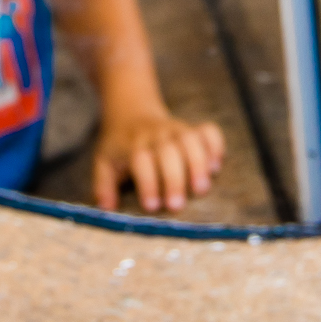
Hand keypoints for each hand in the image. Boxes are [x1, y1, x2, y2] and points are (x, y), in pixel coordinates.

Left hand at [91, 106, 224, 214]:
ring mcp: (177, 129)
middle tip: (176, 206)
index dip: (147, 183)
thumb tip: (106, 210)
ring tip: (201, 189)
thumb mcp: (104, 162)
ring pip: (191, 140)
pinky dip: (215, 146)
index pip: (141, 160)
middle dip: (174, 179)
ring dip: (198, 164)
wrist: (132, 111)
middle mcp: (157, 135)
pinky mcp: (193, 128)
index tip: (151, 206)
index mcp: (134, 144)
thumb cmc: (119, 146)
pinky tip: (216, 166)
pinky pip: (209, 131)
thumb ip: (104, 186)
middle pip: (168, 151)